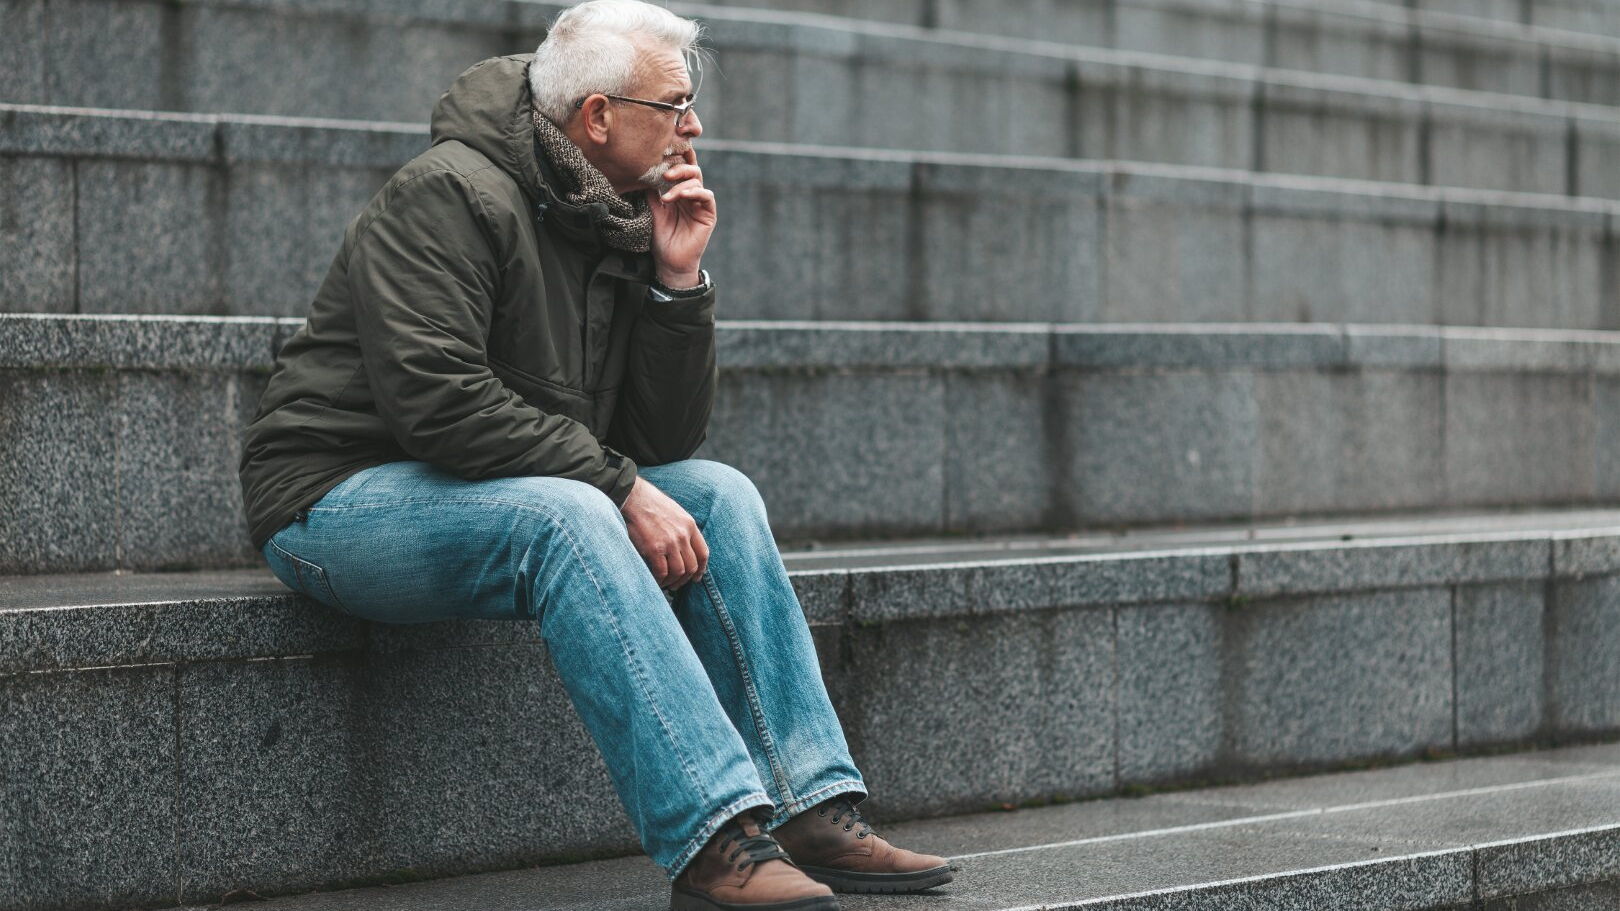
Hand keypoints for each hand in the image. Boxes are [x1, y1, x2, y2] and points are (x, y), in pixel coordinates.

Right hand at [621, 476, 708, 591]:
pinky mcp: (654, 548)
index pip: (703, 553)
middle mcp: (682, 535)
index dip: (701, 569)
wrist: (633, 497)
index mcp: (689, 525)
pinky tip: (656, 580)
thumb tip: (683, 550)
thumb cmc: (650, 504)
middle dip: (686, 579)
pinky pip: (662, 572)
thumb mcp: (675, 512)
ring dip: (673, 581)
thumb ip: (682, 529)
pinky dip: (660, 579)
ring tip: (666, 583)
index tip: (696, 577)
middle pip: (692, 565)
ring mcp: (669, 542)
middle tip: (677, 584)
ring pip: (679, 571)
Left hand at [647, 147, 715, 287]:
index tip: (664, 150)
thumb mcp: (653, 209)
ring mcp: (701, 203)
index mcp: (679, 190)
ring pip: (697, 180)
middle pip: (691, 168)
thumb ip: (652, 191)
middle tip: (666, 173)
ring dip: (682, 184)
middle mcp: (691, 194)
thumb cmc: (661, 237)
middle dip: (679, 167)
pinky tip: (682, 196)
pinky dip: (695, 192)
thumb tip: (642, 170)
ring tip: (668, 196)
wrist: (670, 262)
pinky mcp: (708, 214)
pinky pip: (706, 196)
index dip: (676, 157)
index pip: (680, 168)